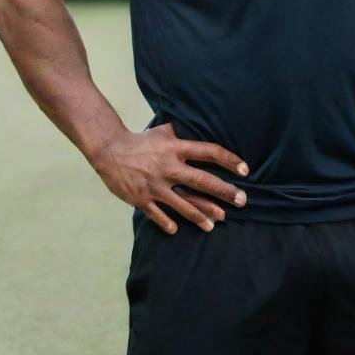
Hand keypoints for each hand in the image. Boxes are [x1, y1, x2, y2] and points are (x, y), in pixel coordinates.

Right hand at [91, 122, 247, 234]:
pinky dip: (167, 222)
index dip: (228, 160)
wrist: (109, 150)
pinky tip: (177, 230)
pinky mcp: (140, 198)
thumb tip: (204, 124)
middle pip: (201, 181)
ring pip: (183, 203)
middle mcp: (168, 167)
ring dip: (200, 215)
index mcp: (176, 148)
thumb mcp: (165, 131)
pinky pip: (157, 214)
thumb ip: (184, 134)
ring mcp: (155, 185)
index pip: (208, 152)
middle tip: (242, 201)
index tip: (245, 170)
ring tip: (216, 223)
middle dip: (223, 192)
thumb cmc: (141, 140)